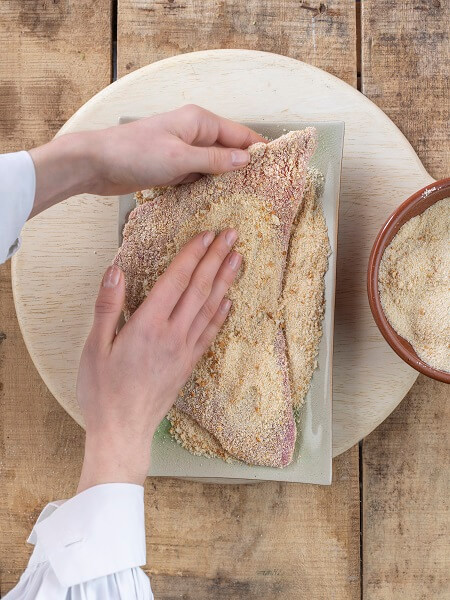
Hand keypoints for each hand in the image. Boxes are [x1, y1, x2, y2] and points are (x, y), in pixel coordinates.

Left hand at [28, 105, 264, 215]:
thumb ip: (213, 159)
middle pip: (229, 149)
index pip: (240, 135)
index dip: (260, 149)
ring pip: (214, 165)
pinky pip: (198, 176)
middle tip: (265, 189)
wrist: (96, 164)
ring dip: (226, 179)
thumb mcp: (179, 158)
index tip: (278, 167)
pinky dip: (208, 186)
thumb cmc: (134, 153)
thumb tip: (245, 159)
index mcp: (199, 121)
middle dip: (245, 166)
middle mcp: (193, 133)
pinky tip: (218, 201)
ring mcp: (183, 151)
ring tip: (248, 199)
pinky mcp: (173, 168)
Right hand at [76, 229, 241, 491]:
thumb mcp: (94, 347)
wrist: (123, 432)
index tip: (207, 234)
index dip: (193, 254)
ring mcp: (184, 350)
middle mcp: (172, 334)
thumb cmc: (103, 392)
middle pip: (200, 288)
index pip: (176, 280)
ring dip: (225, 280)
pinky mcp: (189, 365)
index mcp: (147, 325)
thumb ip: (108, 306)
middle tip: (232, 235)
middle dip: (216, 258)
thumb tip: (115, 270)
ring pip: (210, 307)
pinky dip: (221, 313)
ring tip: (238, 259)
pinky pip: (210, 333)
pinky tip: (229, 301)